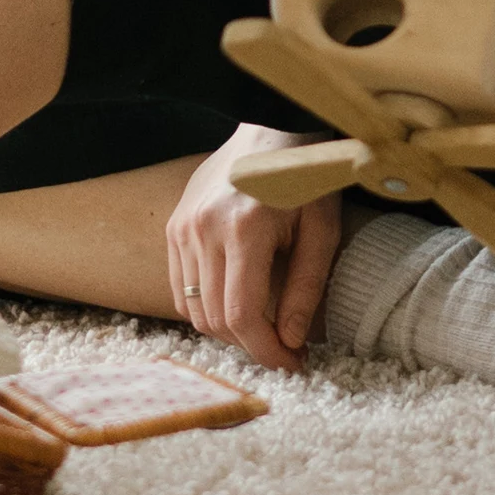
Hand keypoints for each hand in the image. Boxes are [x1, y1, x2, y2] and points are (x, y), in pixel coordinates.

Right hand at [165, 123, 340, 371]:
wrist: (271, 130)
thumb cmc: (304, 179)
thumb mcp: (321, 232)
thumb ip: (304, 290)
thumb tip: (291, 342)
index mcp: (244, 229)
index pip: (241, 316)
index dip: (267, 351)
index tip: (292, 363)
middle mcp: (203, 229)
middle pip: (214, 318)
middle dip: (250, 346)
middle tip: (283, 349)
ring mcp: (182, 227)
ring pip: (193, 308)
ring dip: (226, 329)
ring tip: (261, 327)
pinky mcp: (173, 226)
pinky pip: (180, 287)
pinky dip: (205, 306)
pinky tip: (235, 302)